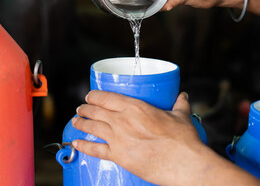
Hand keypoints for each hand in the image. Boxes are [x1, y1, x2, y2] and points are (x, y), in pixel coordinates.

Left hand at [72, 91, 206, 184]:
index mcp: (135, 107)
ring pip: (92, 127)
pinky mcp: (118, 156)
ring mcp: (117, 139)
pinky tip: (76, 143)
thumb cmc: (182, 140)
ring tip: (76, 121)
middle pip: (95, 111)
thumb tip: (183, 96)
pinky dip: (83, 145)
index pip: (106, 97)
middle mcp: (122, 121)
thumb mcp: (180, 116)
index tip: (89, 96)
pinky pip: (95, 150)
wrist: (183, 164)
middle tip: (81, 108)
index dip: (94, 96)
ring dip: (81, 123)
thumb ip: (179, 104)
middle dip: (85, 108)